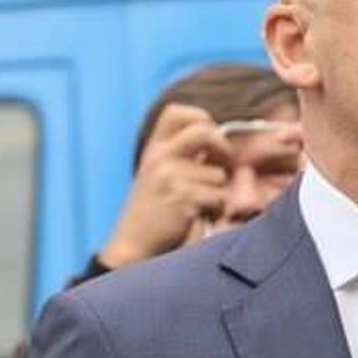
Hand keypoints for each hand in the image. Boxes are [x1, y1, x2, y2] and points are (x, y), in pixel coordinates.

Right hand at [98, 104, 233, 268]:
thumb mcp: (156, 175)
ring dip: (218, 191)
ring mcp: (171, 176)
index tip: (209, 136)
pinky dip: (215, 209)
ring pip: (219, 174)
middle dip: (223, 148)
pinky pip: (218, 196)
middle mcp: (160, 157)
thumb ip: (180, 156)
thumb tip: (219, 142)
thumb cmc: (152, 212)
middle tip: (223, 165)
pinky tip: (199, 217)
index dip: (200, 118)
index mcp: (153, 149)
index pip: (176, 112)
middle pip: (205, 131)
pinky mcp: (183, 197)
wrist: (133, 245)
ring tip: (200, 205)